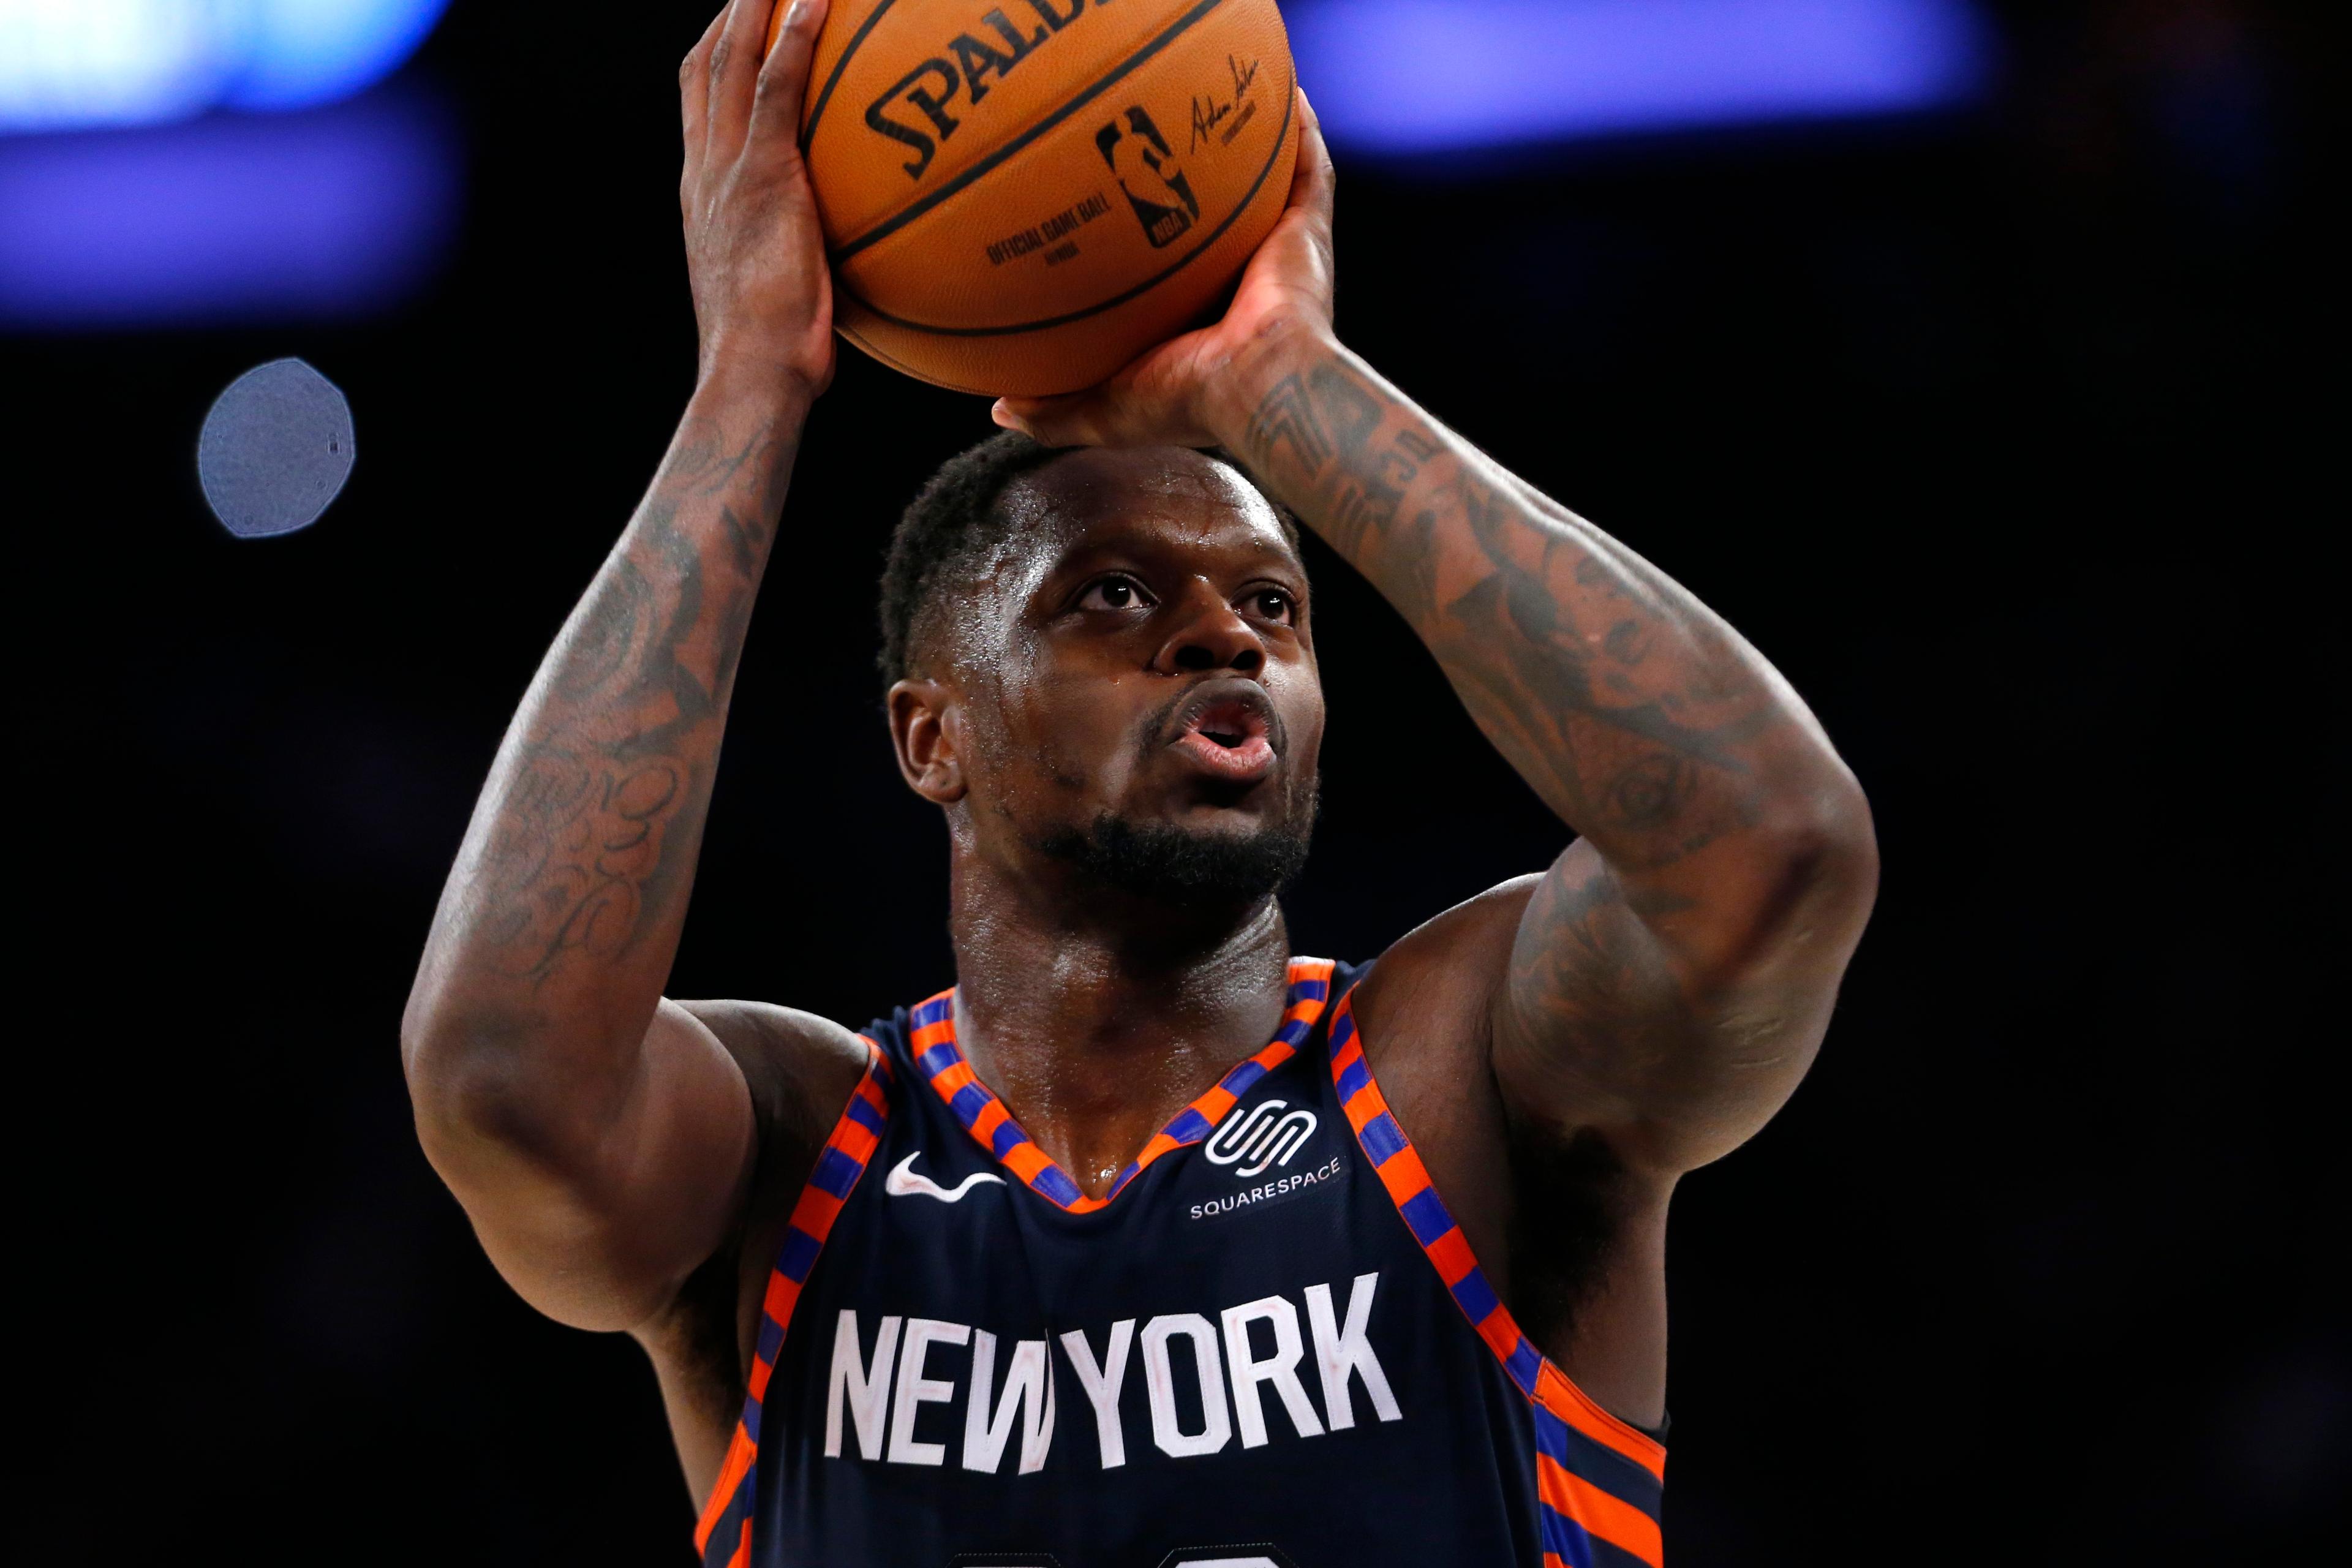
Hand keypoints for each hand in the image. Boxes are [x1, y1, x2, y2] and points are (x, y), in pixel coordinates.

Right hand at [679, 0, 833, 396]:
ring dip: (756, 4)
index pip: (699, 108)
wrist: (752, 372)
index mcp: (703, 197)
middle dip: (729, 14)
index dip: (713, 57)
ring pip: (731, 59)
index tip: (736, 26)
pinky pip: (777, 86)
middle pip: (705, 67)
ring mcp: (728, 170)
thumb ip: (800, 261)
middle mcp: (705, 173)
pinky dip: (795, 36)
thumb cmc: (775, 357)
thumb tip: (844, 266)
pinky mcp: (763, 176)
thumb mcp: (781, 297)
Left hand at [992, 87, 1336, 447]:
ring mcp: (1278, 254)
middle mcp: (1241, 283)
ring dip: (1250, 149)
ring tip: (1219, 100)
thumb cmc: (1187, 400)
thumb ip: (1054, 408)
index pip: (1170, 277)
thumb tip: (999, 407)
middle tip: (1153, 142)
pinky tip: (1285, 91)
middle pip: (1214, 223)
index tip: (1107, 213)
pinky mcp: (1309, 231)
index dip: (1144, 243)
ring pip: (1264, 188)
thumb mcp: (1103, 409)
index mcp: (1199, 323)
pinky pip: (1309, 169)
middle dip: (1191, 186)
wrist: (1259, 387)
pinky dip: (1301, 130)